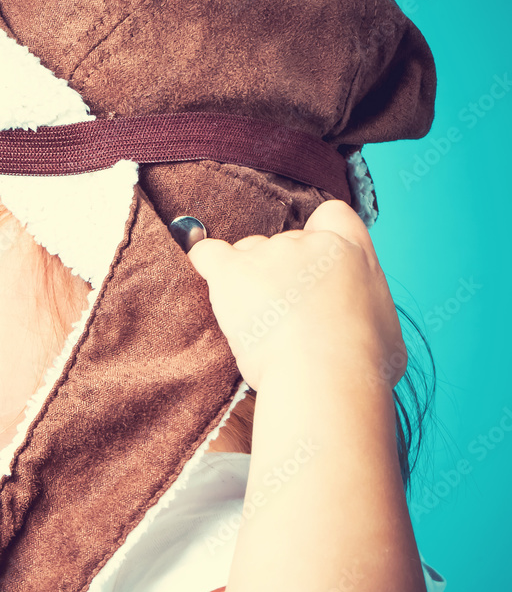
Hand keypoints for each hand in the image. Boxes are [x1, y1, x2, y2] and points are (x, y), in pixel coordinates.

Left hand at [184, 200, 406, 392]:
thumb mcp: (385, 330)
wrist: (326, 376)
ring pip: (248, 252)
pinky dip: (206, 263)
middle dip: (281, 271)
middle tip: (285, 315)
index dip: (319, 235)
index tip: (313, 266)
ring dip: (248, 278)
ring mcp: (269, 254)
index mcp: (352, 252)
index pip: (332, 216)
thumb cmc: (361, 365)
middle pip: (285, 241)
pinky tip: (211, 279)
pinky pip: (207, 253)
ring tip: (258, 322)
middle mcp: (309, 243)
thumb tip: (355, 316)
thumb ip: (364, 309)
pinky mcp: (233, 272)